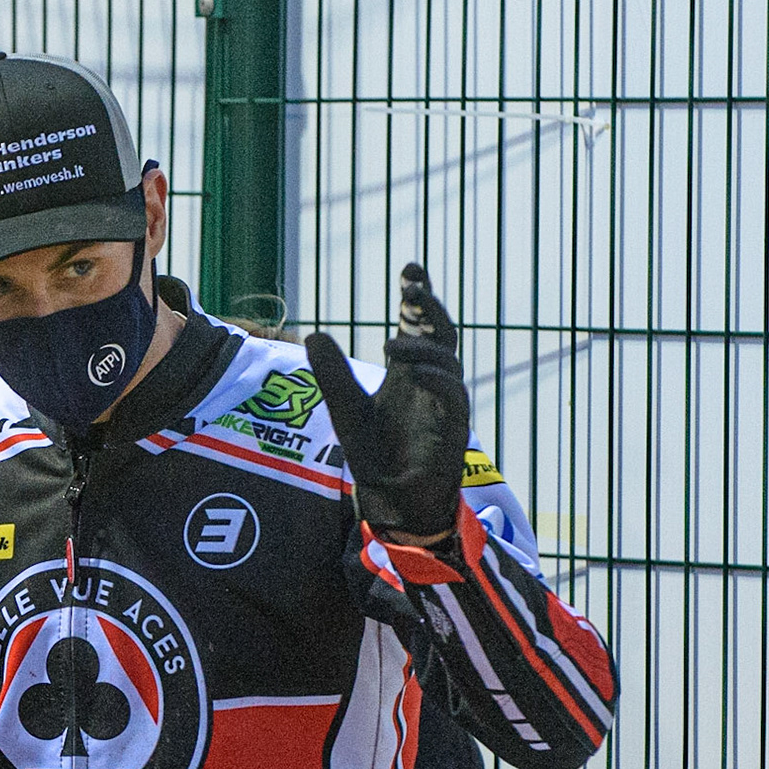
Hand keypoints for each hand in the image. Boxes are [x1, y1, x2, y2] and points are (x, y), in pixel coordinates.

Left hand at [305, 263, 469, 542]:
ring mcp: (443, 403)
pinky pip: (453, 397)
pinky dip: (436, 380)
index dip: (417, 297)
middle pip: (440, 333)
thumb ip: (333, 373)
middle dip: (429, 308)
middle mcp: (429, 380)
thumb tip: (314, 334)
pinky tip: (412, 372)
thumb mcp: (344, 407)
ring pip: (449, 361)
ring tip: (390, 344)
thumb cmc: (372, 452)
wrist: (387, 498)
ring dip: (423, 347)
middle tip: (413, 287)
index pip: (417, 324)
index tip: (410, 269)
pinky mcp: (453, 428)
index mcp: (407, 370)